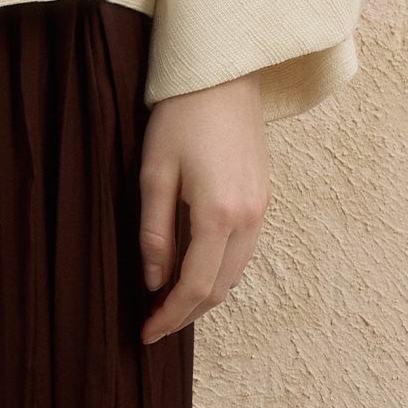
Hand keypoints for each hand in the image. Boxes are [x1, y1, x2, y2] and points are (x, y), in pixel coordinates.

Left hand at [137, 70, 269, 344]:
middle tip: (154, 324)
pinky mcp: (263, 198)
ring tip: (169, 303)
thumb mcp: (154, 171)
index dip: (169, 316)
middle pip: (219, 289)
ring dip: (204, 295)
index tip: (145, 333)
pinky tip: (195, 269)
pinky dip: (218, 271)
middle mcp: (248, 220)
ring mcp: (261, 210)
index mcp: (219, 215)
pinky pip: (243, 252)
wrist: (222, 75)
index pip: (194, 287)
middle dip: (186, 313)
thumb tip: (154, 281)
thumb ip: (154, 231)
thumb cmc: (180, 115)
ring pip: (234, 274)